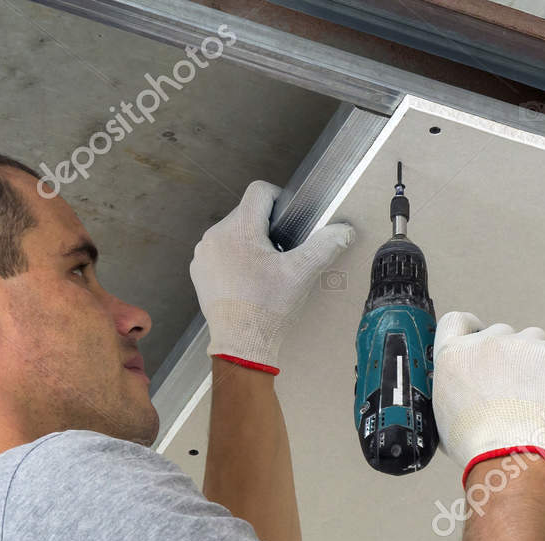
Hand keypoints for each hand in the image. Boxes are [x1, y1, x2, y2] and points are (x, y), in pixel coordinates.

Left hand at [190, 180, 354, 373]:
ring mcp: (204, 255)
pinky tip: (247, 283)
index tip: (289, 222)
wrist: (241, 344)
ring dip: (249, 245)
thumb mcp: (301, 274)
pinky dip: (234, 261)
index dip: (279, 200)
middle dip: (265, 229)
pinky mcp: (200, 272)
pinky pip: (220, 254)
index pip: (259, 192)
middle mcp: (215, 236)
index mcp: (239, 228)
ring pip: (232, 234)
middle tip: (281, 256)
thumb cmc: (268, 309)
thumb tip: (344, 230)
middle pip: (246, 214)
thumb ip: (325, 246)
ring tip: (264, 272)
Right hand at [432, 312, 544, 490]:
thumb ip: (451, 392)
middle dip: (512, 356)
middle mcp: (485, 342)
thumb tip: (458, 395)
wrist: (510, 459)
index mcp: (453, 356)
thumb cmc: (478, 448)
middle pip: (503, 334)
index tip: (484, 343)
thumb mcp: (444, 418)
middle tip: (519, 389)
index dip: (473, 330)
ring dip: (540, 360)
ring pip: (536, 339)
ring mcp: (522, 345)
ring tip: (542, 395)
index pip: (458, 321)